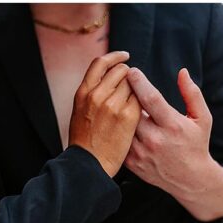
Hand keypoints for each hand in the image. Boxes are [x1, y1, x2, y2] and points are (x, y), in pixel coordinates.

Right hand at [69, 51, 142, 176]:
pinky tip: (139, 114)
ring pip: (132, 84)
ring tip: (133, 104)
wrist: (90, 164)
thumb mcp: (80, 111)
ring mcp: (113, 105)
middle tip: (133, 86)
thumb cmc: (85, 142)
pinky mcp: (128, 117)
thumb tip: (104, 80)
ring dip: (136, 90)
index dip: (115, 57)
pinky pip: (141, 100)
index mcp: (84, 92)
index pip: (100, 63)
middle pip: (120, 71)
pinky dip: (142, 104)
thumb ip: (92, 94)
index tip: (124, 57)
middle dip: (129, 75)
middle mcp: (97, 95)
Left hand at [125, 67, 222, 220]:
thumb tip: (182, 72)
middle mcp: (155, 140)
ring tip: (122, 105)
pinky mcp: (133, 163)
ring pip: (122, 125)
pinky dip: (119, 130)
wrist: (191, 180)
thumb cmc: (197, 145)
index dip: (139, 82)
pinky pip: (119, 140)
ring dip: (121, 113)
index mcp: (173, 126)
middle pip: (131, 110)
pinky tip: (122, 124)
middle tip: (123, 85)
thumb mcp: (202, 119)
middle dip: (126, 95)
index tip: (132, 72)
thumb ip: (192, 94)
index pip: (150, 98)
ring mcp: (142, 153)